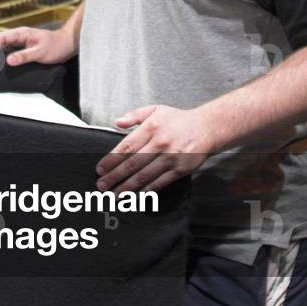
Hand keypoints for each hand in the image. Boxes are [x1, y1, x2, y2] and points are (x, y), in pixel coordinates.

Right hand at [0, 26, 75, 67]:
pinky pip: (7, 48)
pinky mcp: (22, 46)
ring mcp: (19, 40)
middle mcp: (18, 35)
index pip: (1, 38)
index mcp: (21, 33)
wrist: (66, 43)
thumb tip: (8, 60)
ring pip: (1, 42)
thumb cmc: (56, 45)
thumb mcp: (40, 52)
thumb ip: (24, 56)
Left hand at [95, 104, 211, 192]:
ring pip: (144, 175)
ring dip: (127, 187)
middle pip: (133, 163)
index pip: (127, 146)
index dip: (111, 159)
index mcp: (151, 127)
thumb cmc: (178, 120)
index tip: (100, 168)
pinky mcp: (180, 169)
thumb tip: (117, 122)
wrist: (206, 128)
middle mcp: (160, 143)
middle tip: (102, 186)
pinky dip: (147, 191)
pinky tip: (136, 196)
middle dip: (115, 176)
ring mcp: (170, 158)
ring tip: (115, 194)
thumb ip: (135, 115)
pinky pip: (160, 182)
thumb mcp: (155, 109)